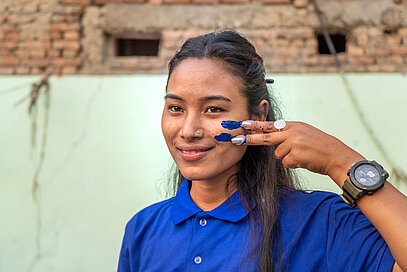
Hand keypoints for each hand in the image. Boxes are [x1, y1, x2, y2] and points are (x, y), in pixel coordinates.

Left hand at [233, 120, 364, 186]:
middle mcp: (292, 132)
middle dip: (249, 138)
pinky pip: (286, 162)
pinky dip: (293, 164)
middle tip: (234, 139)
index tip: (242, 124)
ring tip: (303, 155)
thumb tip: (274, 142)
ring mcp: (293, 143)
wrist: (337, 156)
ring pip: (278, 154)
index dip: (255, 125)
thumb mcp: (305, 134)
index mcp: (294, 126)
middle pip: (265, 137)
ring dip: (288, 157)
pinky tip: (304, 160)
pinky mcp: (295, 155)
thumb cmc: (321, 147)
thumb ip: (289, 135)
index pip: (270, 124)